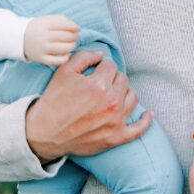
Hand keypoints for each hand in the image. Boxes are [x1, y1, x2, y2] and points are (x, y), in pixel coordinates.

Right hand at [23, 14, 80, 65]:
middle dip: (74, 36)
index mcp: (44, 25)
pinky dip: (66, 57)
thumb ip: (61, 20)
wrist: (20, 39)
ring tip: (71, 44)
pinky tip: (66, 53)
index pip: (64, 25)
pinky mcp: (41, 59)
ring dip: (72, 46)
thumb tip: (76, 28)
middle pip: (66, 37)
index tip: (77, 28)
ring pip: (64, 49)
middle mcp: (42, 37)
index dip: (74, 27)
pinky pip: (58, 61)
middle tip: (74, 37)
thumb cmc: (38, 28)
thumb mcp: (46, 20)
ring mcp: (41, 49)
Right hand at [23, 49, 150, 162]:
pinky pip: (139, 129)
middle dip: (112, 78)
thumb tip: (101, 55)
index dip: (101, 67)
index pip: (110, 66)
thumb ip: (84, 57)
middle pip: (123, 80)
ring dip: (125, 92)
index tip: (94, 72)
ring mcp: (116, 121)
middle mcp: (111, 102)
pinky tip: (147, 114)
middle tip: (100, 84)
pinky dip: (145, 121)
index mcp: (99, 85)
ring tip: (115, 94)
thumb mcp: (63, 72)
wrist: (46, 133)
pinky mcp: (117, 137)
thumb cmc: (53, 101)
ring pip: (133, 98)